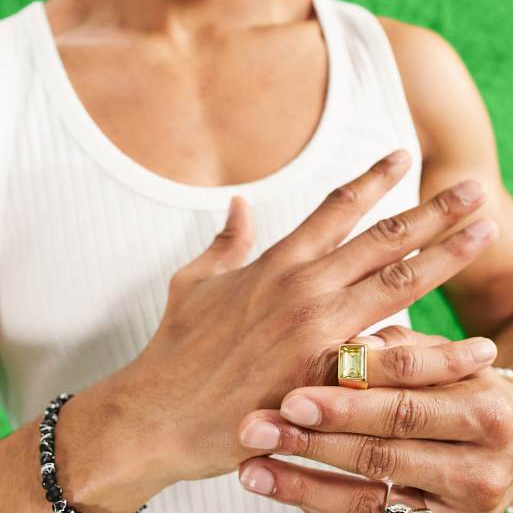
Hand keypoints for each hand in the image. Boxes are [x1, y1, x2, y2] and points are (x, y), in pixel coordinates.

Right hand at [115, 150, 496, 492]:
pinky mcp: (323, 378)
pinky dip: (431, 348)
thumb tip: (237, 205)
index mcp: (276, 262)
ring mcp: (316, 331)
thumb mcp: (195, 281)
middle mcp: (303, 287)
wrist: (159, 412)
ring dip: (445, 256)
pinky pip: (387, 358)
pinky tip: (467, 341)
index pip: (336, 207)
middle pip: (382, 239)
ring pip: (396, 284)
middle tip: (474, 190)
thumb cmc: (176, 346)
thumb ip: (225, 240)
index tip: (403, 156)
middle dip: (433, 210)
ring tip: (484, 233)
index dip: (374, 178)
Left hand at [238, 326, 512, 512]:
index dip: (350, 391)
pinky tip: (276, 486)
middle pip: (384, 440)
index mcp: (480, 403)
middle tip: (259, 427)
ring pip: (371, 485)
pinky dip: (316, 500)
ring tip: (251, 466)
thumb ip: (404, 351)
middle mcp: (478, 457)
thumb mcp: (448, 365)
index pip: (407, 388)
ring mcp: (460, 499)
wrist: (509, 451)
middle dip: (316, 435)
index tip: (293, 393)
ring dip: (304, 477)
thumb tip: (351, 348)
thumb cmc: (463, 392)